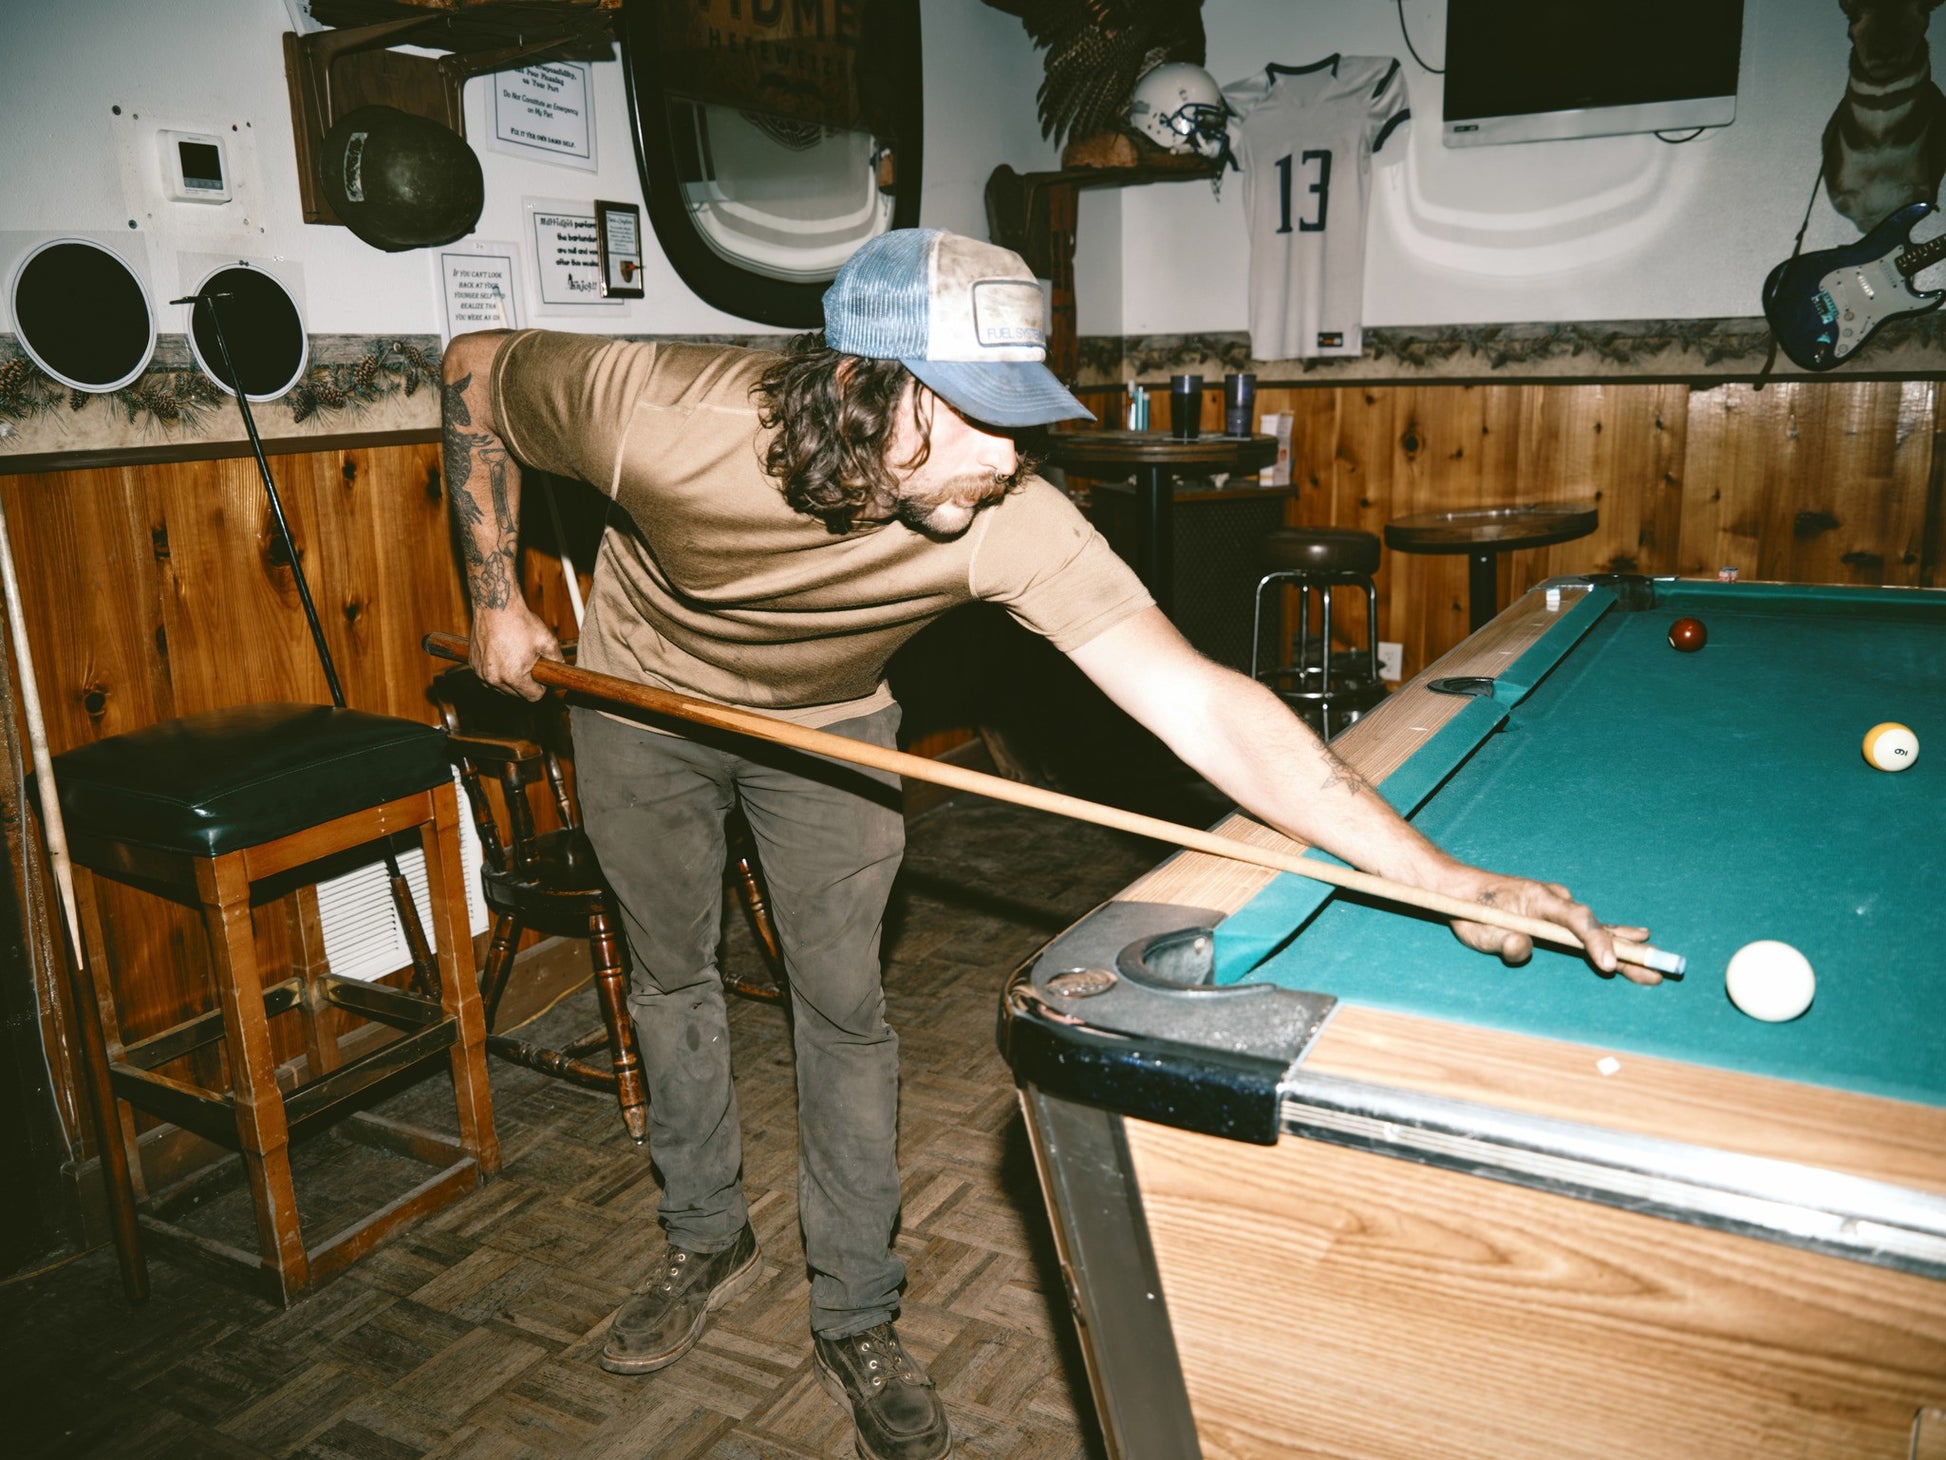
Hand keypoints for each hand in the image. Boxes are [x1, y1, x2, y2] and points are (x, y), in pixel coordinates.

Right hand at [470, 602, 561, 700]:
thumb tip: (562, 670)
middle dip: (525, 684)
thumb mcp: (547, 641)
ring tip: (516, 659)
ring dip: (510, 680)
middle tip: (530, 664)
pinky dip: (496, 672)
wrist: (495, 605)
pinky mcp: (473, 665)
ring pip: (501, 688)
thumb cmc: (521, 621)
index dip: (541, 687)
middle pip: (516, 695)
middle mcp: (494, 679)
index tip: (541, 675)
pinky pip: (488, 678)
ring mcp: (481, 672)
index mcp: (514, 676)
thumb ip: (557, 660)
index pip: (533, 697)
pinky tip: (503, 657)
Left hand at [1436, 864, 1657, 984]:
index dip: (1595, 941)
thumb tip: (1524, 947)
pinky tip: (1637, 939)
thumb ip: (1504, 941)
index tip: (1607, 964)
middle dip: (1625, 950)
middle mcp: (1556, 900)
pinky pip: (1589, 929)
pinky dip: (1611, 937)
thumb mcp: (1482, 931)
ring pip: (1597, 929)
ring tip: (1653, 965)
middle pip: (1596, 926)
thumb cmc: (1473, 911)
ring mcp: (1558, 908)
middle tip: (1655, 969)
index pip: (1577, 920)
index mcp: (1540, 898)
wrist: (1464, 891)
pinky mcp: (1555, 917)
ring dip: (1625, 948)